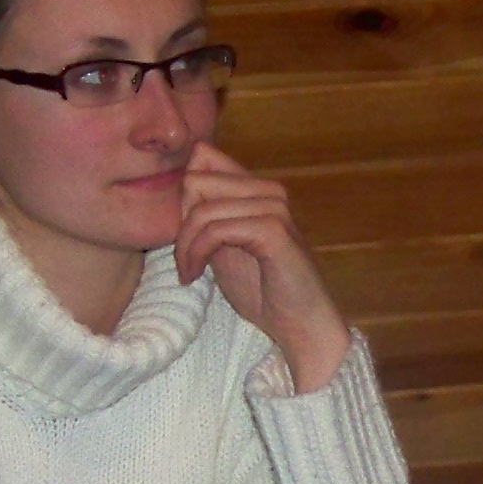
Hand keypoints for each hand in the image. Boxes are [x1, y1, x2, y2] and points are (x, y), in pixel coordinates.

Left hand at [175, 142, 350, 392]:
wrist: (301, 326)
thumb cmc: (265, 292)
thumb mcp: (224, 247)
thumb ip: (207, 217)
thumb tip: (181, 190)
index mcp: (259, 189)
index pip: (204, 157)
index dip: (185, 196)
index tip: (186, 236)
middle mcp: (269, 190)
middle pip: (196, 179)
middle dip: (181, 223)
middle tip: (185, 259)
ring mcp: (274, 208)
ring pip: (202, 208)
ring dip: (186, 245)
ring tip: (188, 272)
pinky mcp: (273, 230)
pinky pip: (215, 230)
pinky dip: (196, 253)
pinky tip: (195, 275)